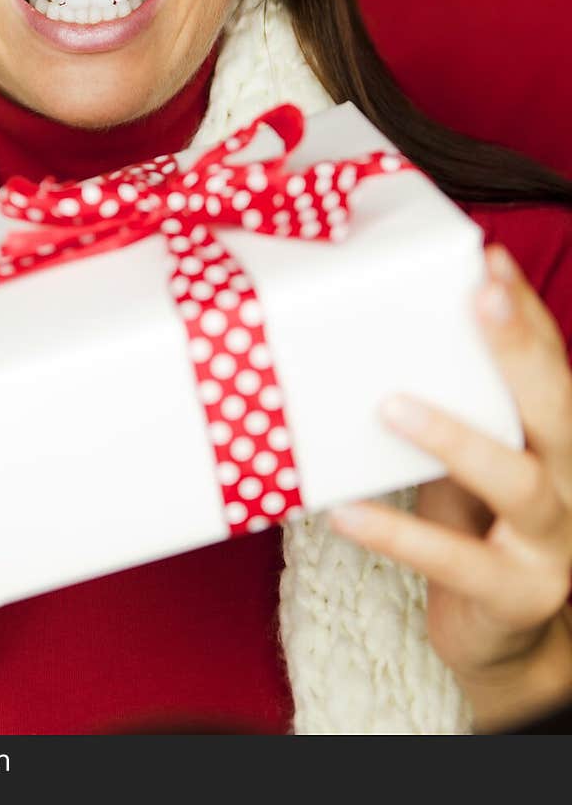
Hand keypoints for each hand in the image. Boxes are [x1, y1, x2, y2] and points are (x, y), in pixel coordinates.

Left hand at [328, 243, 571, 723]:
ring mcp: (552, 543)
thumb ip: (455, 407)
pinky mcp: (515, 594)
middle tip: (480, 295)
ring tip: (391, 406)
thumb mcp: (470, 460)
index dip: (527, 311)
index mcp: (558, 442)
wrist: (502, 637)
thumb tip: (380, 336)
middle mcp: (571, 483)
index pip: (553, 365)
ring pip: (518, 481)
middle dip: (519, 347)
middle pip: (555, 407)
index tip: (490, 257)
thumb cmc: (475, 527)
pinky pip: (455, 560)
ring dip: (456, 437)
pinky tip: (346, 513)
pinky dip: (397, 535)